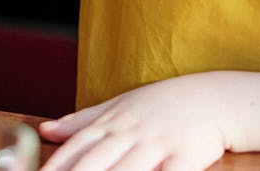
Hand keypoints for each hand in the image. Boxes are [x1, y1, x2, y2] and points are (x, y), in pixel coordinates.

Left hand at [38, 74, 228, 170]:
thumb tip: (45, 129)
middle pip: (98, 160)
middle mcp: (131, 133)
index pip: (78, 145)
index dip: (57, 164)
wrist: (213, 97)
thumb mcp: (119, 106)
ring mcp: (158, 143)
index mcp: (113, 122)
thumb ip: (82, 121)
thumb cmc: (161, 104)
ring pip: (130, 169)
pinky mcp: (186, 155)